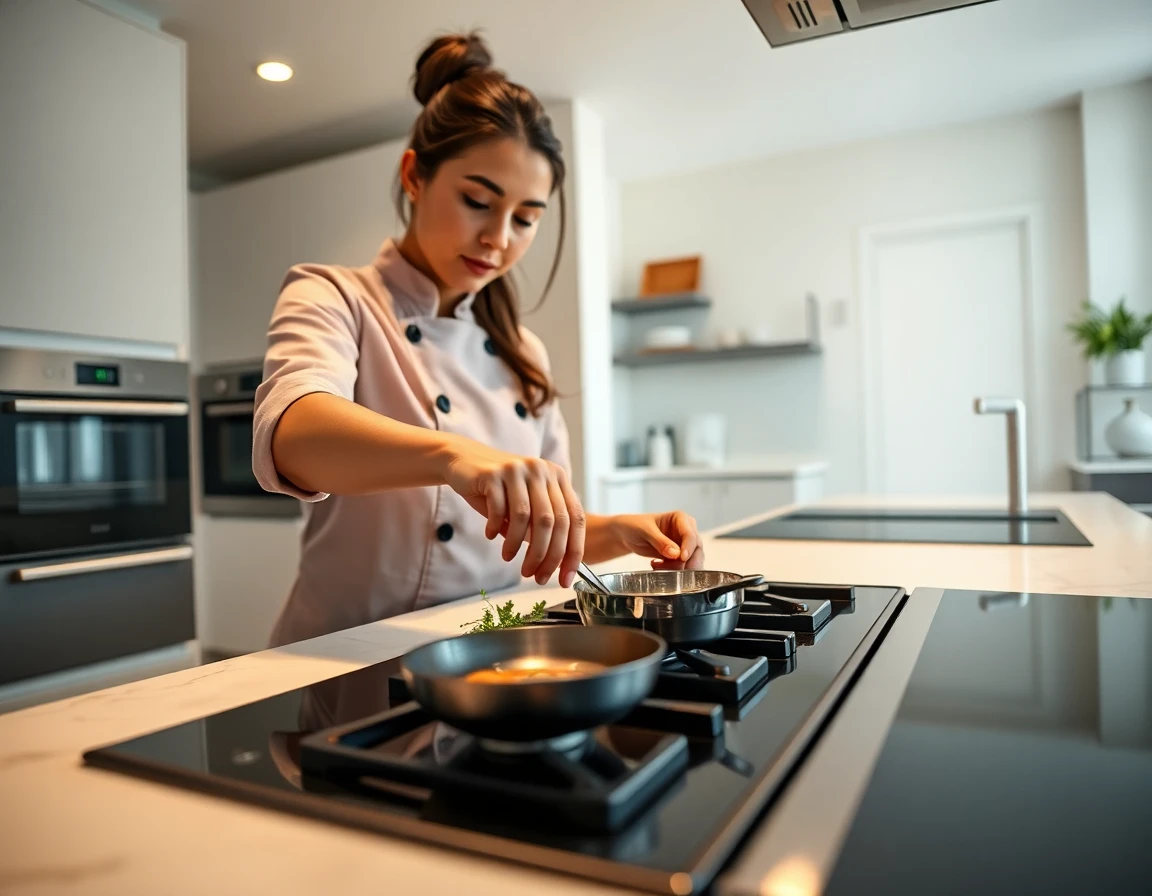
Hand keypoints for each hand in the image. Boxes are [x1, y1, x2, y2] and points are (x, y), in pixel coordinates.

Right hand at [441, 436, 585, 586]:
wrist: (464, 461)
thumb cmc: (498, 489)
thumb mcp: (526, 505)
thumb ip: (542, 528)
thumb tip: (556, 567)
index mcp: (558, 477)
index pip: (575, 519)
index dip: (572, 552)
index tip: (564, 579)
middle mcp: (542, 470)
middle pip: (552, 522)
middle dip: (545, 556)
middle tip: (534, 576)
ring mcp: (519, 469)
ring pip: (526, 518)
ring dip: (518, 545)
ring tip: (508, 558)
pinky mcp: (494, 473)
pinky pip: (500, 509)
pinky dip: (496, 527)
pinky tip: (491, 535)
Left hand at [611, 511, 703, 569]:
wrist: (627, 535)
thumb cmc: (636, 526)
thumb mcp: (645, 531)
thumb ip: (660, 541)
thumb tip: (676, 554)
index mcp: (680, 518)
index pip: (690, 534)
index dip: (688, 547)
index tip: (682, 558)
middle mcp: (686, 531)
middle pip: (696, 549)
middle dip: (687, 562)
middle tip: (674, 570)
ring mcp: (684, 545)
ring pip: (692, 561)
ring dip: (677, 568)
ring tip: (656, 565)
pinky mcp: (679, 557)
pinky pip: (683, 567)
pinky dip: (672, 571)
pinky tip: (656, 565)